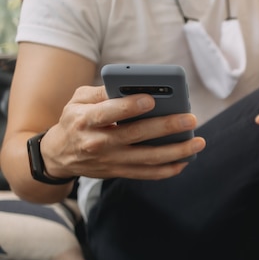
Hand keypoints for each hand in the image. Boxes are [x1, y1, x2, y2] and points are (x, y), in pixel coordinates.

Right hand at [42, 85, 205, 179]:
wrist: (59, 155)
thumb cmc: (75, 119)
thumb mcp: (78, 100)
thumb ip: (102, 91)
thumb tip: (131, 84)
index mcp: (85, 120)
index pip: (108, 112)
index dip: (129, 106)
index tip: (151, 99)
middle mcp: (98, 142)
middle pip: (136, 135)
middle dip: (166, 126)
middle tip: (190, 119)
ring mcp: (110, 161)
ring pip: (148, 158)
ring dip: (176, 151)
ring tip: (198, 142)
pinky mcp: (119, 172)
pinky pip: (147, 174)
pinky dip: (168, 170)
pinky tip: (186, 160)